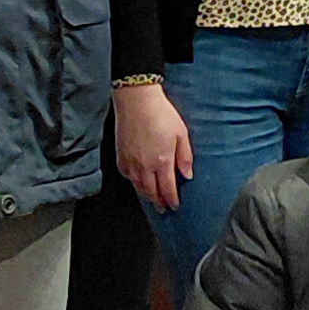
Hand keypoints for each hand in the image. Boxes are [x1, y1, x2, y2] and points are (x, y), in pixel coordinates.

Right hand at [117, 80, 192, 211]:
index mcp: (161, 162)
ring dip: (146, 196)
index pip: (167, 189)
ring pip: (138, 187)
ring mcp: (130, 163)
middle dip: (158, 202)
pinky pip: (128, 177)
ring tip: (152, 200)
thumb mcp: (181, 134)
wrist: (136, 101)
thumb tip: (187, 174)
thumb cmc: (160, 114)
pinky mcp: (120, 157)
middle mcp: (144, 166)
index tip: (174, 206)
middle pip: (151, 192)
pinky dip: (135, 183)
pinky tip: (139, 183)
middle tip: (163, 208)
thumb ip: (185, 157)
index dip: (171, 200)